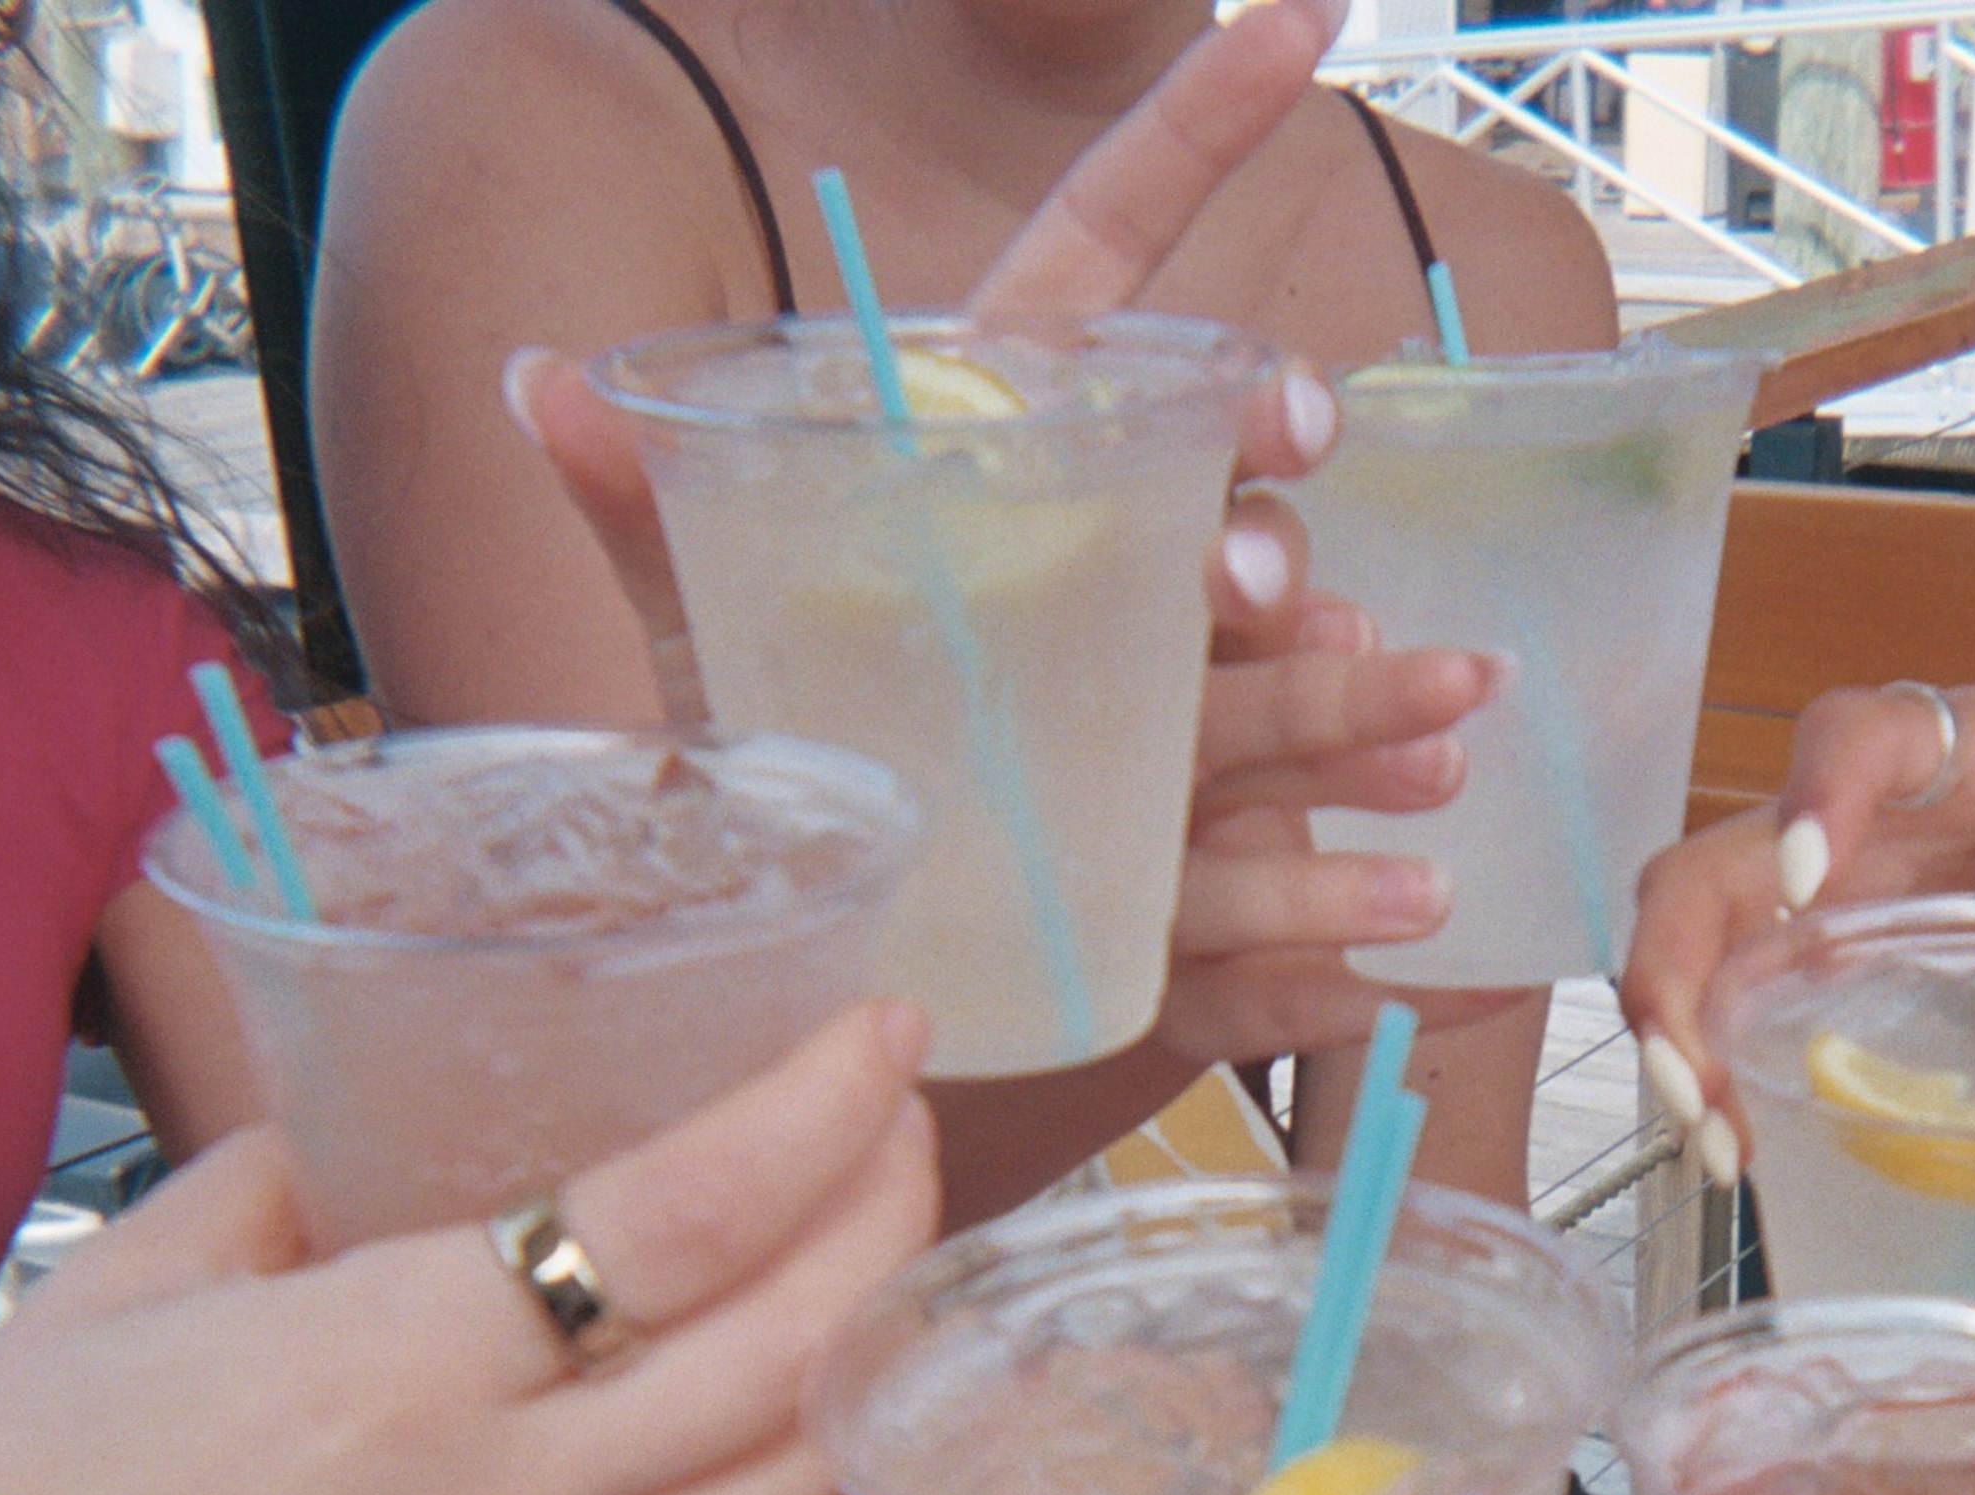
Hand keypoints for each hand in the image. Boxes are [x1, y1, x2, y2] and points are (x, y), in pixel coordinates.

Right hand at [0, 1002, 941, 1494]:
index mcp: (399, 1364)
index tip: (884, 1034)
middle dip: (882, 1218)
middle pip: (783, 1354)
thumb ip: (270, 1196)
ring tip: (887, 1269)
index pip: (682, 1221)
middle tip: (904, 1127)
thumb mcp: (128, 1289)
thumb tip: (347, 1153)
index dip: (813, 1115)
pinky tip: (820, 1451)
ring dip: (869, 1366)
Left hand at [502, 0, 1505, 1063]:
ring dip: (1367, 684)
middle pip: (1222, 453)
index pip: (1115, 249)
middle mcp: (1117, 540)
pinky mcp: (1189, 839)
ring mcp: (1176, 685)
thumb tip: (536, 379)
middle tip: (1278, 473)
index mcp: (1010, 441)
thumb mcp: (706, 619)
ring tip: (1437, 702)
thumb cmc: (794, 729)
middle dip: (1272, 449)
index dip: (1197, 131)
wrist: (840, 925)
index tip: (1300, 19)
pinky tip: (1407, 905)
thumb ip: (645, 507)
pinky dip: (1339, 887)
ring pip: (1289, 658)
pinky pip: (1278, 862)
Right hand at [1620, 689, 1974, 1177]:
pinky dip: (1698, 1053)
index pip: (1864, 732)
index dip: (1821, 788)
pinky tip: (1733, 1141)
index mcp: (1960, 753)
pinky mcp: (1784, 929)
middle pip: (1719, 849)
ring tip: (1714, 1137)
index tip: (1810, 872)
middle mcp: (1852, 802)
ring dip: (1673, 1026)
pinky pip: (1706, 973)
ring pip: (1689, 918)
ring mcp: (1800, 866)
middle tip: (1705, 1079)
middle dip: (1684, 960)